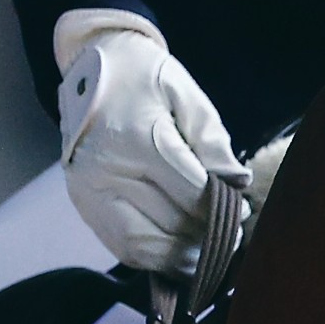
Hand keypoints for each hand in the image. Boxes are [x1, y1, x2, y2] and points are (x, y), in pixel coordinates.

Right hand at [54, 9, 249, 274]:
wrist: (90, 65)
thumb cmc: (146, 79)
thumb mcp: (187, 96)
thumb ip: (213, 143)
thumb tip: (237, 185)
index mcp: (137, 139)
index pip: (190, 194)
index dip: (222, 209)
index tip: (241, 211)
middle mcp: (106, 170)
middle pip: (169, 225)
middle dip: (207, 235)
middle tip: (231, 235)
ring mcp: (89, 191)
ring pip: (143, 247)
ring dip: (180, 258)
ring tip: (207, 251)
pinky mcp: (82, 204)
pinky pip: (121, 247)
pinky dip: (154, 257)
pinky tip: (178, 251)